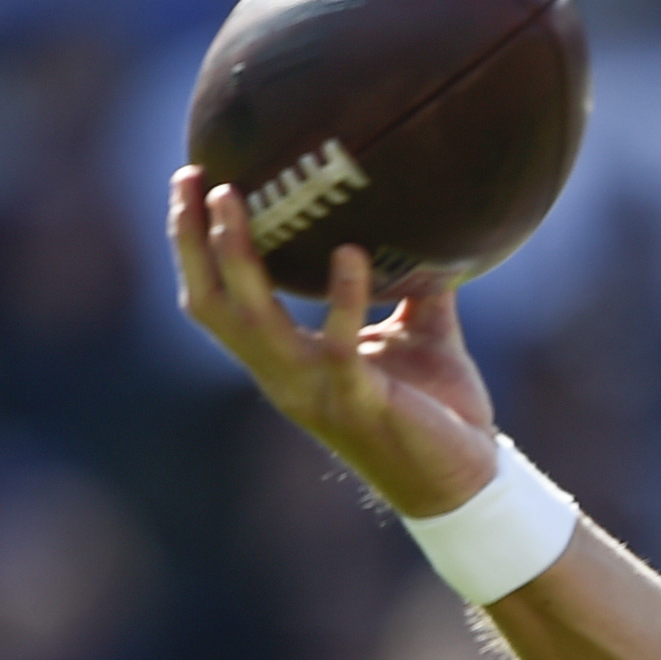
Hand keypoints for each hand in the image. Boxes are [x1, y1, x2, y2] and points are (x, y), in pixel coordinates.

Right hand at [165, 167, 497, 518]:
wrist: (471, 480)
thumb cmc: (439, 409)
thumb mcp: (418, 332)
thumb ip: (408, 282)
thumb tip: (424, 217)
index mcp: (286, 360)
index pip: (216, 300)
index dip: (192, 246)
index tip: (189, 182)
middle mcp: (285, 376)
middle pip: (210, 304)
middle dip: (190, 241)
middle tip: (190, 178)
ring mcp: (316, 392)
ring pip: (253, 322)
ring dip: (238, 259)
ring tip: (234, 201)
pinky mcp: (360, 403)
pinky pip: (339, 347)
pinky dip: (343, 297)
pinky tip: (349, 253)